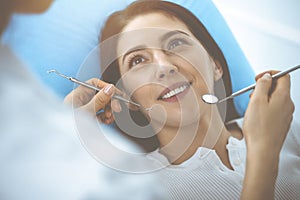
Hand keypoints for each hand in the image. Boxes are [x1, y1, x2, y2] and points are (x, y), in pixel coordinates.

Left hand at [64, 78, 121, 123]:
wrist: (63, 148)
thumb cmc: (70, 128)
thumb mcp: (87, 112)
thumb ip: (99, 100)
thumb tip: (110, 88)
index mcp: (77, 96)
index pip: (94, 84)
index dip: (105, 87)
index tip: (115, 93)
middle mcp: (81, 102)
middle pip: (100, 95)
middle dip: (110, 101)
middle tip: (117, 109)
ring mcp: (85, 111)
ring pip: (102, 105)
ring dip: (110, 110)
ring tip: (110, 117)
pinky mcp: (88, 120)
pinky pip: (100, 115)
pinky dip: (106, 117)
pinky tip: (108, 122)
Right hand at [241, 71, 293, 199]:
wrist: (263, 151)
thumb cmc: (259, 129)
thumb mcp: (256, 101)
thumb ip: (262, 85)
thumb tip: (266, 77)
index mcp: (283, 97)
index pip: (283, 76)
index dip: (270, 73)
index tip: (259, 78)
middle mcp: (287, 105)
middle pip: (279, 87)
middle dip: (265, 87)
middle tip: (253, 93)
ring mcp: (285, 115)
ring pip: (275, 99)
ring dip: (263, 98)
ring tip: (252, 106)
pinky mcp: (280, 123)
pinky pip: (274, 109)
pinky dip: (265, 108)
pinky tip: (256, 116)